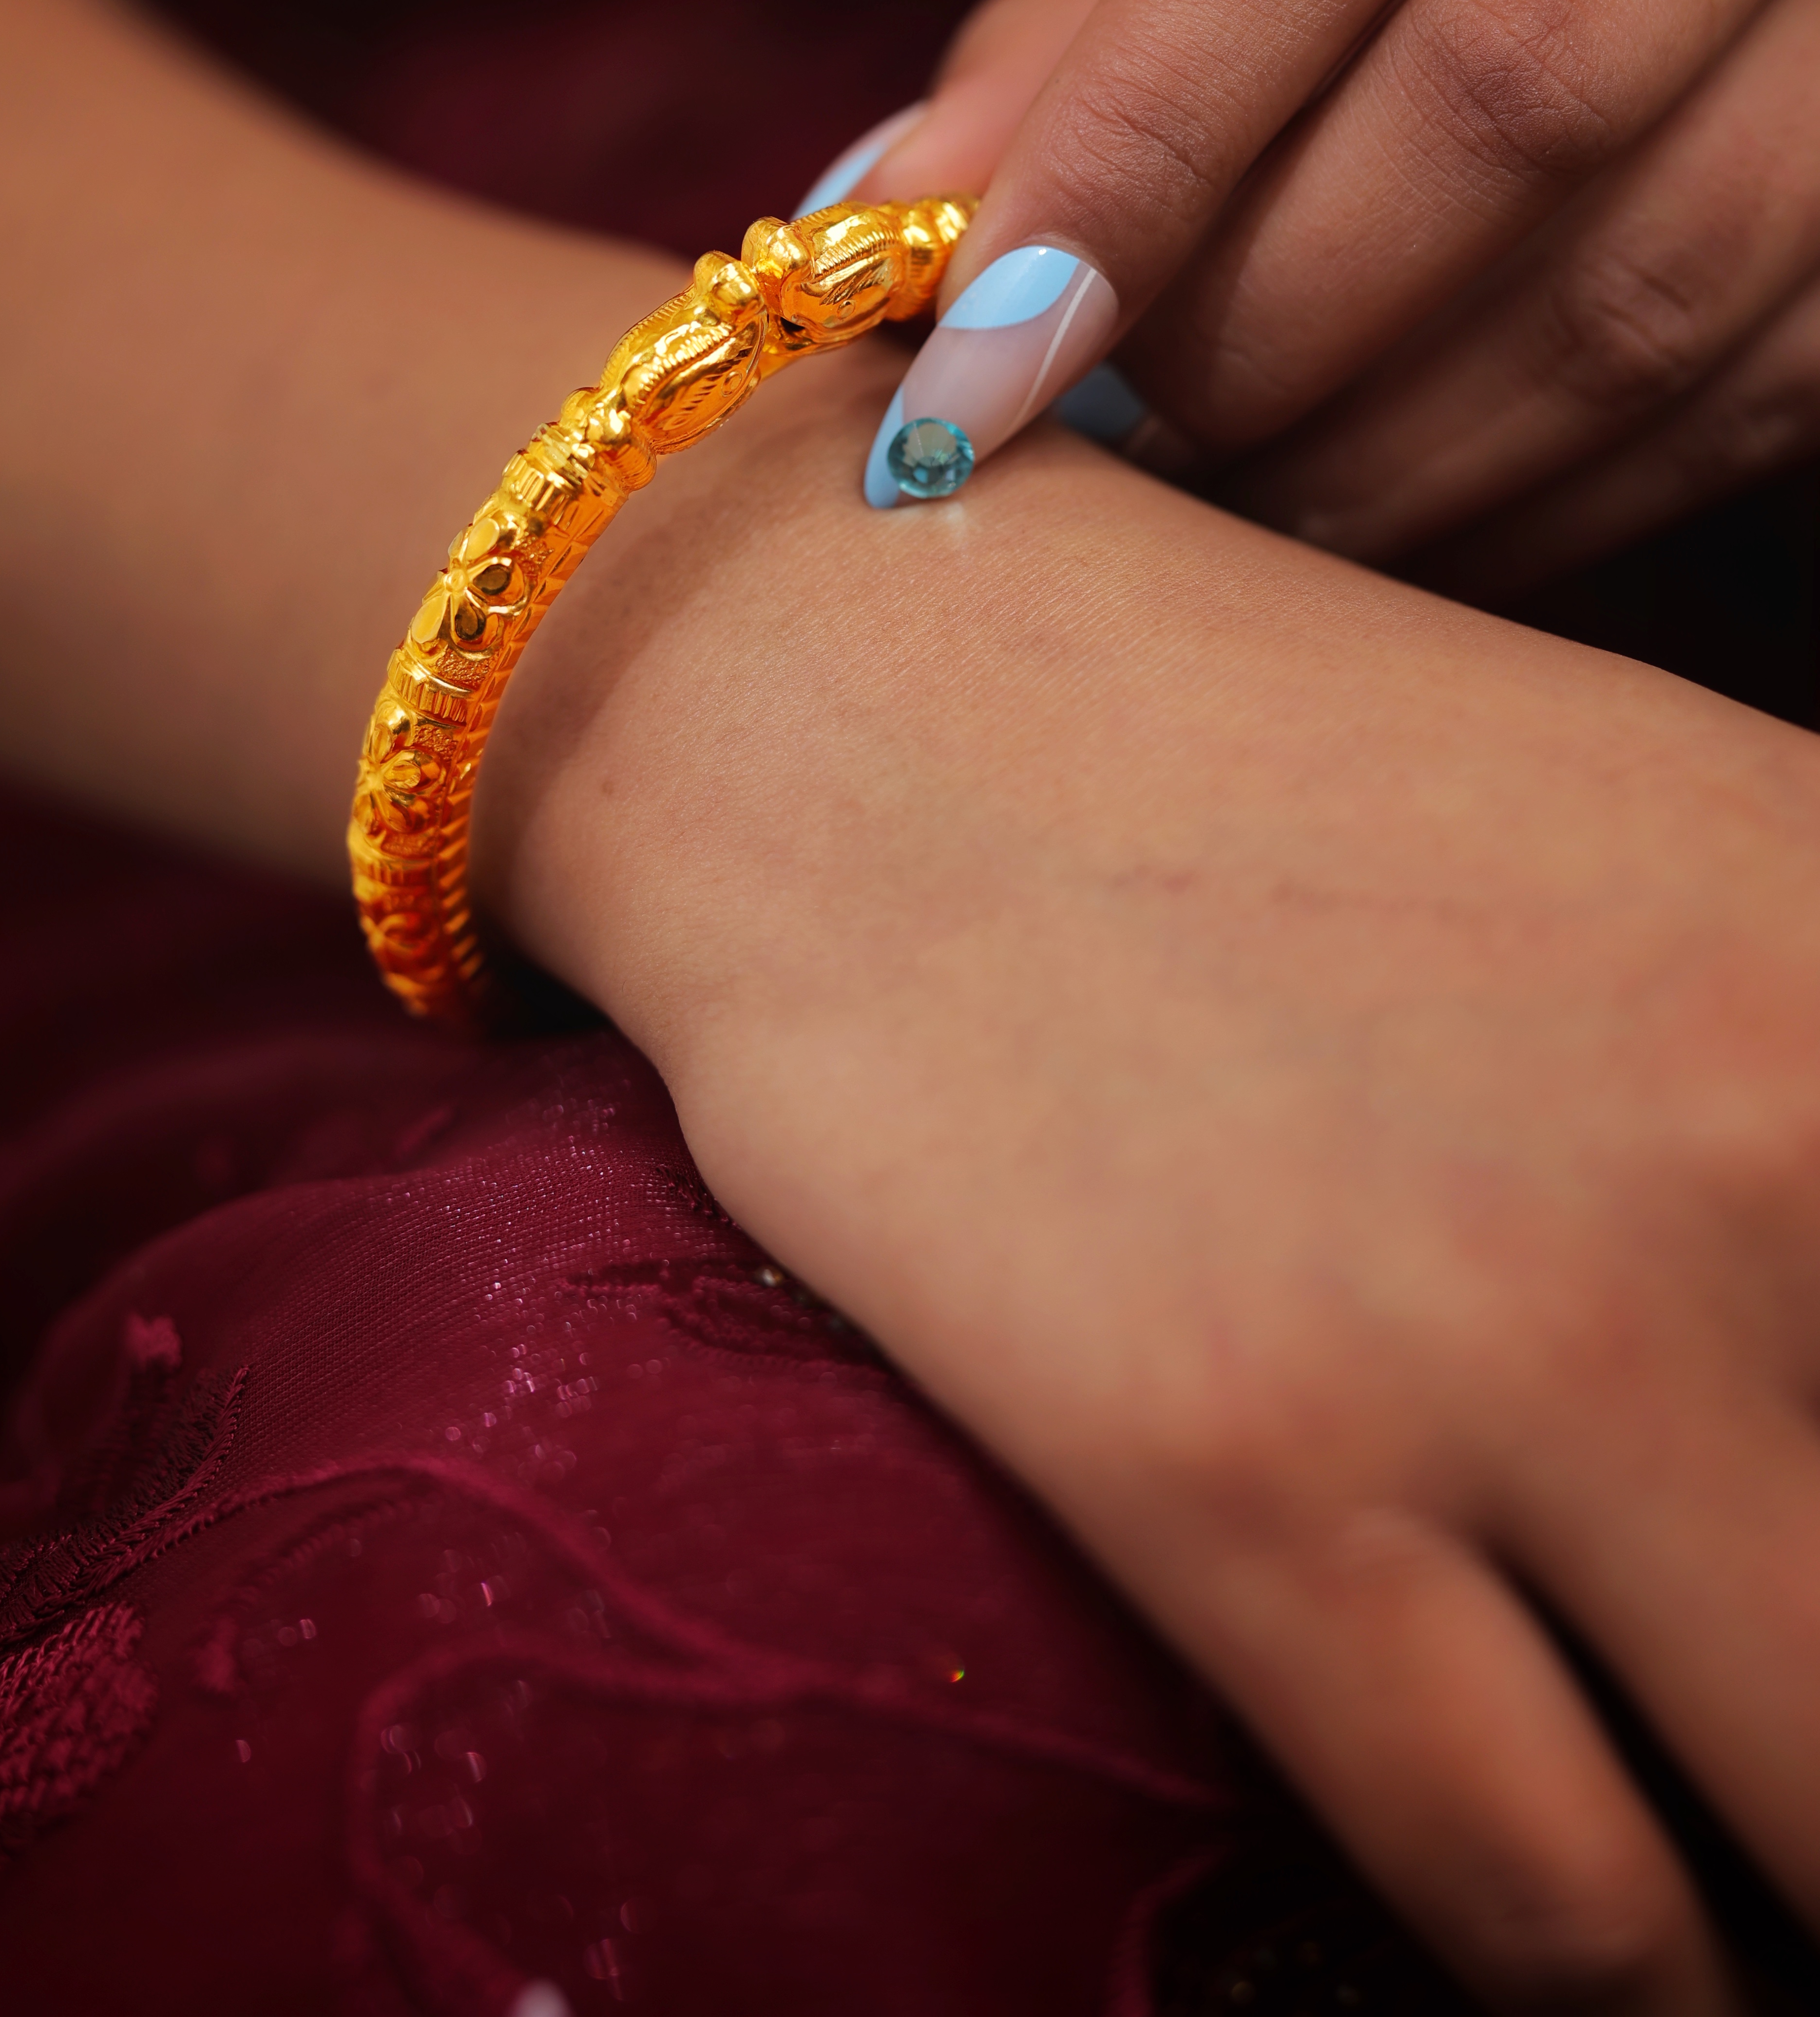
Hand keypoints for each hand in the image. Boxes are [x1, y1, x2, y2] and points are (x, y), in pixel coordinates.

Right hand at [489, 373, 1819, 2014]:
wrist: (856, 693)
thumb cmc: (1253, 765)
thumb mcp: (1676, 844)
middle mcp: (1769, 1145)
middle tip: (1810, 1735)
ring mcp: (1514, 1329)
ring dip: (1798, 1924)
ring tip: (1760, 1893)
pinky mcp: (1254, 1476)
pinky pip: (1557, 1905)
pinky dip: (1626, 1985)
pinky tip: (1619, 1953)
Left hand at [857, 0, 1819, 590]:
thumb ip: (1088, 38)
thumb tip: (891, 216)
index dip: (1135, 142)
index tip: (970, 357)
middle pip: (1512, 80)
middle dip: (1270, 320)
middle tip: (1120, 448)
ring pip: (1651, 268)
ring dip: (1405, 446)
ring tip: (1245, 519)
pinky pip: (1750, 385)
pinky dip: (1548, 499)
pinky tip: (1405, 529)